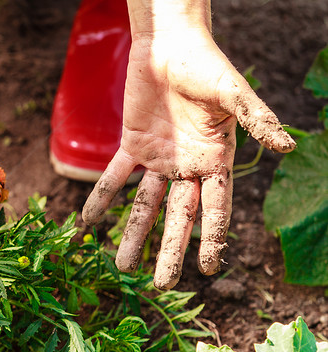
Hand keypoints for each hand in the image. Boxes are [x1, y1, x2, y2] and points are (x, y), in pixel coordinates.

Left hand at [82, 29, 295, 289]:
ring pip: (144, 205)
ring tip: (121, 267)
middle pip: (178, 218)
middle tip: (160, 286)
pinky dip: (100, 198)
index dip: (214, 238)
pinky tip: (87, 223)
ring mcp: (159, 158)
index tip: (210, 270)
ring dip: (133, 235)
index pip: (216, 208)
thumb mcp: (233, 93)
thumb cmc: (206, 64)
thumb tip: (286, 146)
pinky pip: (114, 177)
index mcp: (215, 159)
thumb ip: (256, 119)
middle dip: (169, 251)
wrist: (169, 43)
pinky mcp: (132, 146)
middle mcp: (187, 166)